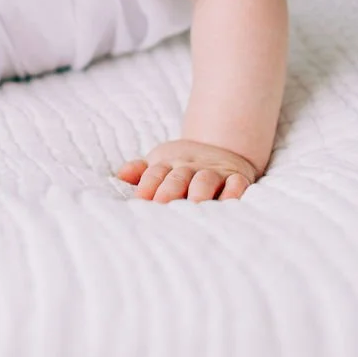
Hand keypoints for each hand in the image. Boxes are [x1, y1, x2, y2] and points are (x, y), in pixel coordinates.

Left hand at [116, 139, 258, 202]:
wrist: (219, 149)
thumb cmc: (181, 167)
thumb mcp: (160, 163)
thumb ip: (141, 171)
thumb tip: (121, 174)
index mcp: (169, 164)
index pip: (155, 173)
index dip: (147, 185)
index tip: (139, 200)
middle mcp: (191, 168)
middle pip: (178, 177)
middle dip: (170, 190)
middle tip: (161, 205)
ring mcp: (214, 172)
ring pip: (206, 180)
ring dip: (199, 192)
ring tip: (194, 207)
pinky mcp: (236, 178)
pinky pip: (237, 184)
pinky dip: (234, 192)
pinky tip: (229, 203)